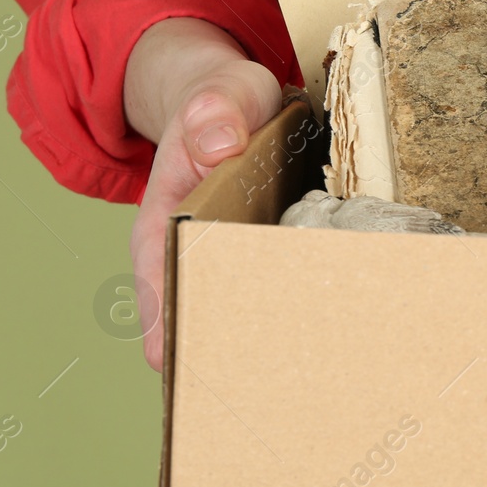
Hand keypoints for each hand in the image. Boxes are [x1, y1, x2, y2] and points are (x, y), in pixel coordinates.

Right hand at [125, 19, 281, 369]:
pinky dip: (297, 315)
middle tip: (250, 392)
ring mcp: (234, 260)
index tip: (172, 363)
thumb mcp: (217, 94)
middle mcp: (195, 250)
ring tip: (291, 388)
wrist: (241, 101)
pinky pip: (281, 294)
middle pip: (201, 310)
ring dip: (261, 346)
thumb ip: (214, 111)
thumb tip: (217, 143)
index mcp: (164, 219)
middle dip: (218, 351)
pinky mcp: (273, 258)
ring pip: (243, 312)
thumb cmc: (223, 102)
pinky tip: (328, 347)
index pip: (158, 278)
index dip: (165, 322)